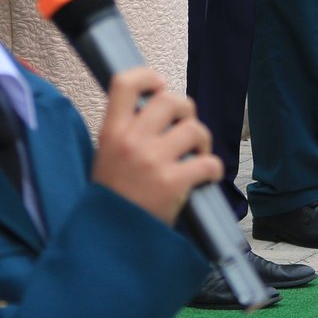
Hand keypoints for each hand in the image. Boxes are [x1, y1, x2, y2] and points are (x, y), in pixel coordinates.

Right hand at [92, 69, 221, 225]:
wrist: (109, 241)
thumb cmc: (112, 198)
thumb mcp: (105, 156)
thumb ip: (125, 132)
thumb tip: (156, 109)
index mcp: (111, 132)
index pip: (126, 83)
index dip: (147, 77)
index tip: (159, 86)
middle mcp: (132, 141)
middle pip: (169, 100)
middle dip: (186, 110)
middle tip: (185, 126)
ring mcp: (153, 161)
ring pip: (194, 129)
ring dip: (202, 141)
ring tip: (196, 155)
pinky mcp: (173, 183)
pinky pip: (208, 163)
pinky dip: (212, 169)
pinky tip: (205, 176)